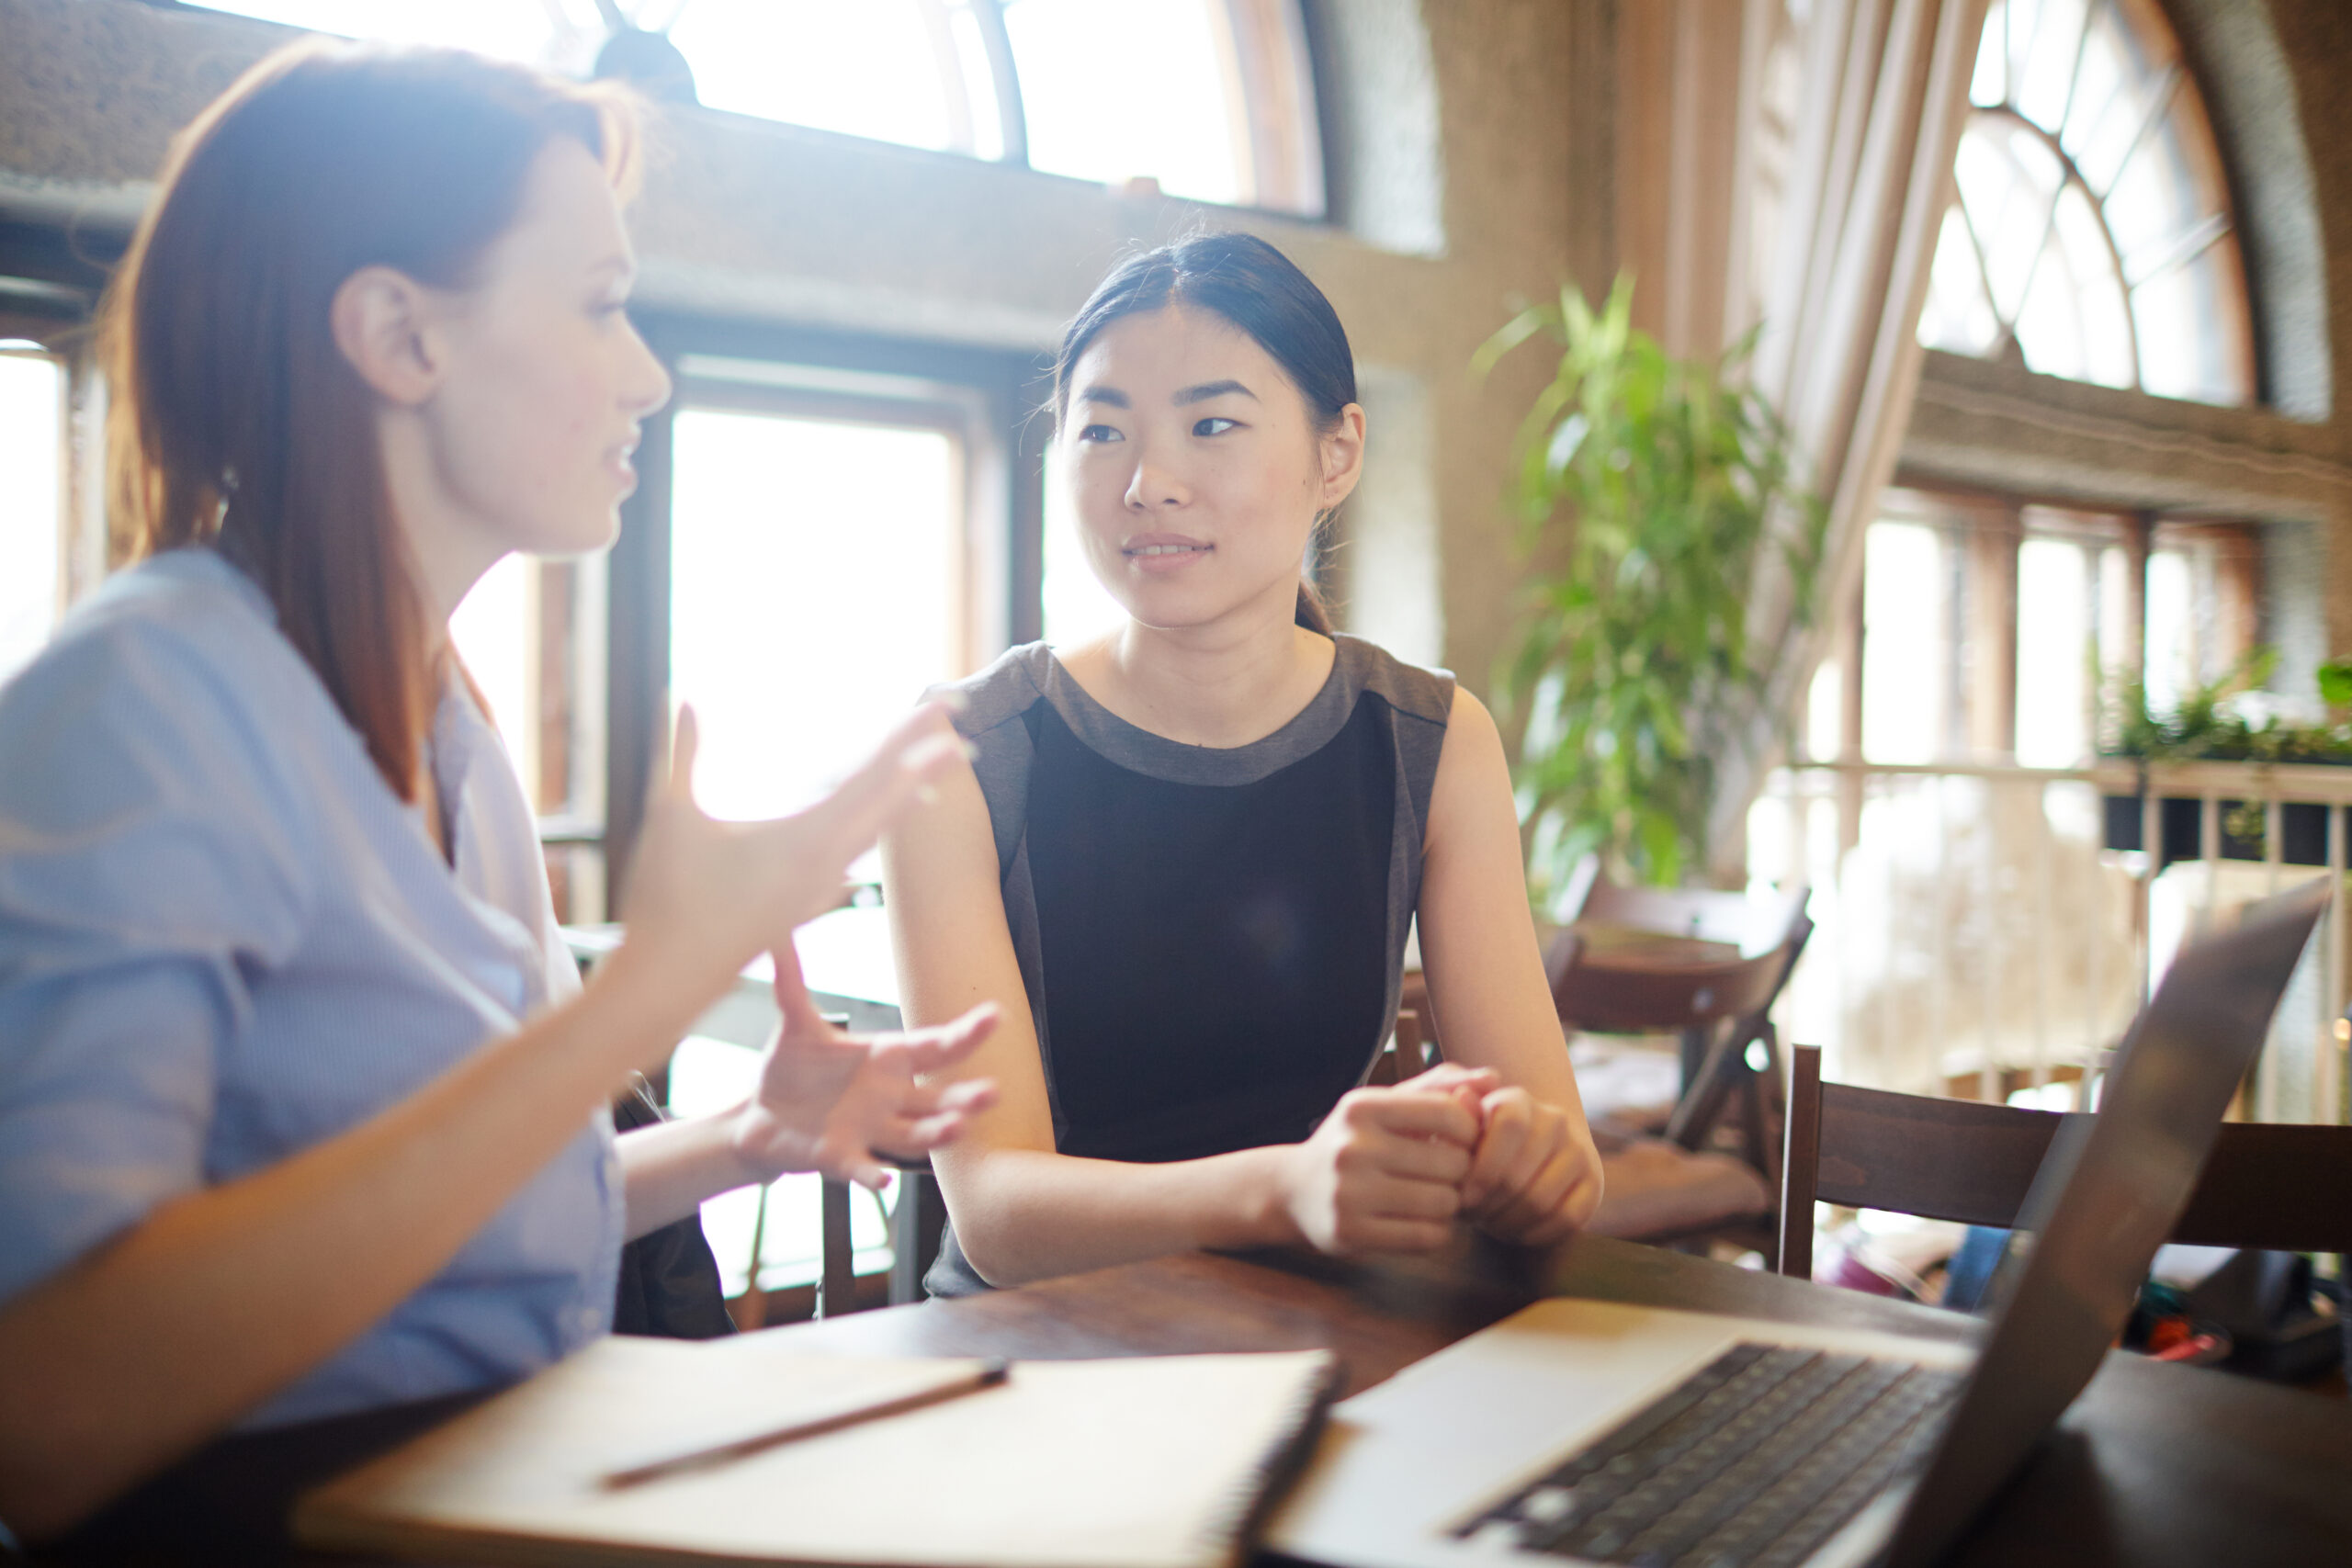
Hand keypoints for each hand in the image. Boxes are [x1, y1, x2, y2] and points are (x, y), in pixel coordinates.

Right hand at [616, 702, 966, 1009]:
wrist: (670, 982)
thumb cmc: (667, 902)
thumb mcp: (671, 816)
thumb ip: (681, 752)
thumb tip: (680, 696)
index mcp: (805, 838)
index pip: (873, 776)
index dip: (909, 738)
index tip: (943, 709)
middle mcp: (826, 863)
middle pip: (892, 800)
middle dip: (929, 761)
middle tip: (965, 728)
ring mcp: (820, 886)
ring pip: (878, 828)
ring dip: (909, 791)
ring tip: (938, 766)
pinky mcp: (807, 901)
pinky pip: (858, 850)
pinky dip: (880, 822)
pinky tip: (884, 814)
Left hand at [731, 948, 999, 1190]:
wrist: (761, 1115)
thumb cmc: (791, 1067)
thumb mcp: (794, 1022)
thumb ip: (792, 982)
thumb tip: (777, 931)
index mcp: (888, 1059)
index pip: (935, 1046)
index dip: (966, 1033)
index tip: (995, 1015)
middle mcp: (890, 1097)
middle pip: (939, 1098)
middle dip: (967, 1097)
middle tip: (993, 1091)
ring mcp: (870, 1130)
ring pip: (914, 1136)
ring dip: (936, 1133)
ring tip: (957, 1127)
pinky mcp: (842, 1157)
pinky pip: (864, 1168)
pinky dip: (874, 1177)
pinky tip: (885, 1183)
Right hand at [1278, 1069, 1495, 1255]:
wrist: (1293, 1189)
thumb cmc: (1355, 1142)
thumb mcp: (1386, 1104)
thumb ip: (1439, 1087)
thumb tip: (1491, 1079)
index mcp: (1363, 1107)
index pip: (1450, 1115)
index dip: (1471, 1132)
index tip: (1460, 1143)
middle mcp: (1352, 1147)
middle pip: (1452, 1164)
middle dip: (1460, 1173)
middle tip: (1447, 1177)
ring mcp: (1348, 1193)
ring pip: (1443, 1203)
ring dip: (1450, 1205)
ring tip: (1435, 1199)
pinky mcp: (1350, 1233)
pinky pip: (1426, 1238)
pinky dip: (1437, 1232)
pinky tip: (1423, 1223)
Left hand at [1458, 1085, 1603, 1245]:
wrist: (1526, 1155)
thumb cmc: (1480, 1145)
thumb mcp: (1462, 1128)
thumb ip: (1458, 1116)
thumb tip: (1463, 1097)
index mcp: (1519, 1100)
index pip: (1509, 1127)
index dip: (1484, 1168)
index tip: (1463, 1196)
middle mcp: (1555, 1120)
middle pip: (1520, 1174)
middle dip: (1489, 1204)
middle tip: (1472, 1216)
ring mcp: (1579, 1151)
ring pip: (1541, 1201)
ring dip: (1509, 1222)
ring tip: (1489, 1223)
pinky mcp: (1594, 1183)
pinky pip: (1567, 1219)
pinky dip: (1537, 1233)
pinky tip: (1515, 1232)